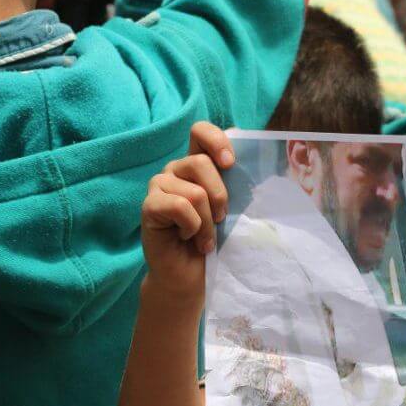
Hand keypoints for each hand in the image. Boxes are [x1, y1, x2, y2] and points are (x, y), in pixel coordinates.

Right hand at [141, 122, 233, 297]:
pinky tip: (187, 238)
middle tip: (221, 219)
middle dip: (219, 195)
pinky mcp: (149, 206)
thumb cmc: (213, 239)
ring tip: (203, 236)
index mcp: (196, 164)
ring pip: (193, 191)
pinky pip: (178, 206)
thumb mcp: (231, 207)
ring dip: (207, 221)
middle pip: (200, 162)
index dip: (216, 140)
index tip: (230, 164)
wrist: (191, 275)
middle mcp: (175, 169)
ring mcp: (159, 186)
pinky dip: (191, 227)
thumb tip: (256, 160)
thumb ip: (235, 182)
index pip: (200, 131)